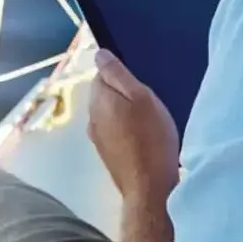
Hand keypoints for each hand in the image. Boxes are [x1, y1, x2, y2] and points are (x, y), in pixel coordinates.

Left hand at [88, 49, 180, 200]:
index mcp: (98, 99)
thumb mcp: (141, 97)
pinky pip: (114, 132)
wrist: (150, 187)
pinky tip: (143, 137)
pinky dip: (126, 130)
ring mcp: (97, 138)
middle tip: (148, 102)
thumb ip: (118, 74)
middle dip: (122, 94)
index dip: (121, 75)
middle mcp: (92, 117)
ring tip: (148, 120)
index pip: (101, 74)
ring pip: (109, 114)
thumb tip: (99, 54)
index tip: (140, 84)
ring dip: (124, 113)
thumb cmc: (150, 137)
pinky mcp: (107, 154)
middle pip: (104, 94)